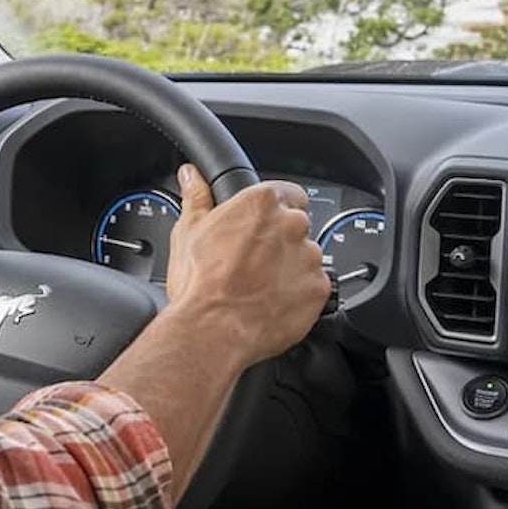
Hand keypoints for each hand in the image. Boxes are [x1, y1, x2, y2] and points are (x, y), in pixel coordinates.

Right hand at [163, 164, 330, 367]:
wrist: (212, 331)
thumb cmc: (200, 284)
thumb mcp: (188, 233)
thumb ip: (197, 198)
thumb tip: (193, 177)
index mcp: (261, 203)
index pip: (287, 193)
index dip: (274, 211)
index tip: (263, 226)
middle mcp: (291, 225)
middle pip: (297, 225)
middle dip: (281, 241)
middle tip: (255, 262)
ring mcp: (309, 257)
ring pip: (307, 257)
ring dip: (291, 267)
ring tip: (262, 286)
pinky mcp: (319, 288)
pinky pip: (315, 285)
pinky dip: (300, 293)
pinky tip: (274, 302)